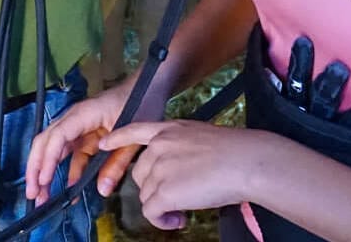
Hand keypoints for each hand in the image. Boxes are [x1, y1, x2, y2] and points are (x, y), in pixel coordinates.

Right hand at [24, 78, 160, 204]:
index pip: (57, 136)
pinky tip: (67, 190)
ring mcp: (78, 127)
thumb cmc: (140, 102)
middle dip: (36, 168)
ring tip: (42, 196)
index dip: (48, 159)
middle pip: (46, 142)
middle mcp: (75, 119)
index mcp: (84, 114)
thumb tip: (102, 190)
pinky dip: (66, 172)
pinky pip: (71, 155)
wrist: (148, 86)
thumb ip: (117, 163)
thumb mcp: (132, 136)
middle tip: (33, 194)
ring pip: (54, 149)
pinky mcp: (86, 136)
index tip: (44, 180)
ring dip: (46, 172)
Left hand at [95, 121, 284, 230]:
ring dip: (161, 207)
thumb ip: (183, 149)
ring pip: (146, 195)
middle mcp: (159, 146)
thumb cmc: (236, 152)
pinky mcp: (164, 191)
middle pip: (141, 174)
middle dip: (156, 190)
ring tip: (182, 213)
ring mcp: (159, 168)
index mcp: (169, 129)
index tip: (104, 143)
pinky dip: (161, 220)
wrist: (245, 161)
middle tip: (178, 200)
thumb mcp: (201, 137)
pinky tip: (177, 221)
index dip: (118, 138)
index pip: (135, 130)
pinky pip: (151, 211)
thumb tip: (181, 172)